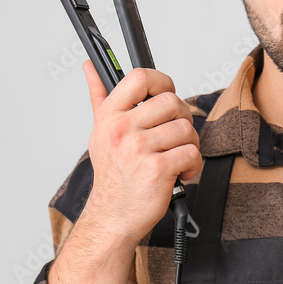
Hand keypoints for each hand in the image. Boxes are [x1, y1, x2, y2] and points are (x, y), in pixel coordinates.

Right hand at [80, 60, 202, 244]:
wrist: (113, 217)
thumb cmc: (112, 175)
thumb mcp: (100, 132)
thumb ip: (99, 96)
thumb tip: (90, 66)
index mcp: (110, 116)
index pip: (139, 78)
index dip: (162, 82)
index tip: (166, 95)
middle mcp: (121, 129)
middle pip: (172, 102)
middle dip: (181, 120)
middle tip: (173, 137)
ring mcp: (139, 148)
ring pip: (186, 128)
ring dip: (188, 145)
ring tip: (174, 157)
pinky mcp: (157, 168)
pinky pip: (191, 152)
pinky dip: (192, 164)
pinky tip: (178, 172)